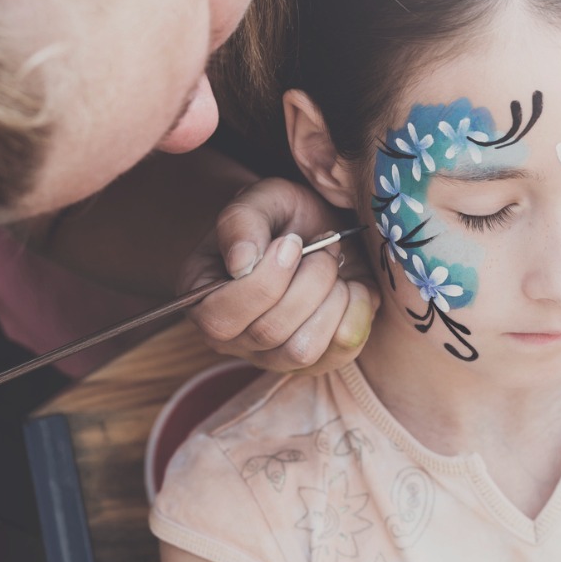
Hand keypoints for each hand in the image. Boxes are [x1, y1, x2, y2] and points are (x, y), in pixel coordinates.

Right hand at [178, 178, 380, 371]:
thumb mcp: (258, 200)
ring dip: (331, 298)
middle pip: (269, 332)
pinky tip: (351, 284)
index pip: (221, 318)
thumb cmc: (281, 217)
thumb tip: (242, 264)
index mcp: (204, 302)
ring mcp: (277, 356)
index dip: (265, 280)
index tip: (293, 240)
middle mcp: (236, 340)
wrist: (320, 230)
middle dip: (308, 279)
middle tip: (323, 245)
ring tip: (334, 265)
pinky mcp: (320, 361)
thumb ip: (240, 222)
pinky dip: (356, 309)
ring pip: (303, 350)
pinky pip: (342, 351)